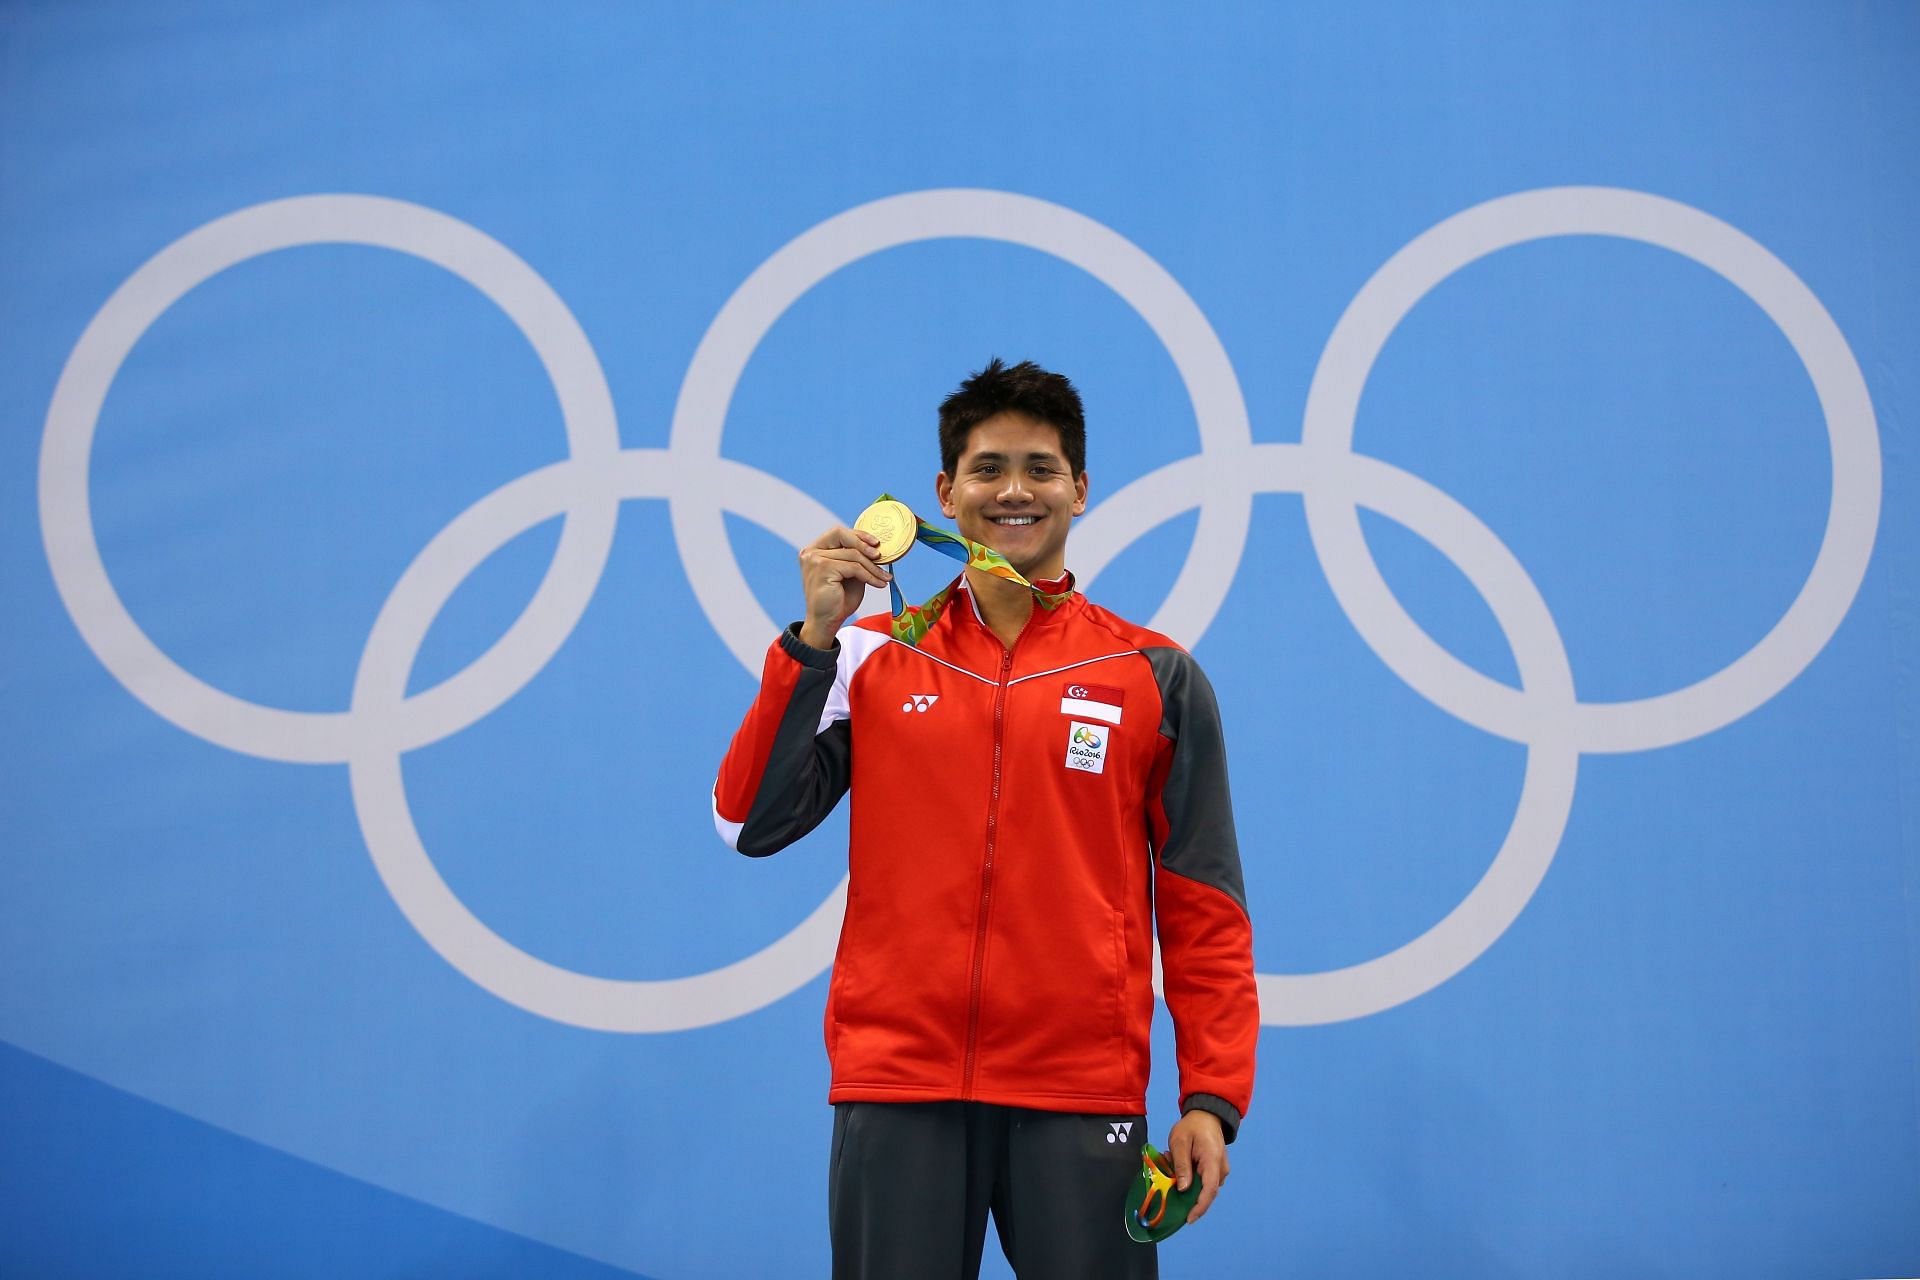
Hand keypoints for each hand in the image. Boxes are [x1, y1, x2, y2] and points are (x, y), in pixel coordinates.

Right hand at [797, 526, 887, 647]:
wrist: (826, 622)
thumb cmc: (838, 600)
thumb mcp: (850, 574)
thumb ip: (856, 559)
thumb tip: (876, 547)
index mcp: (815, 550)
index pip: (838, 533)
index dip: (859, 535)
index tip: (876, 544)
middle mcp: (811, 552)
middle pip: (842, 535)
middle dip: (864, 544)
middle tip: (880, 556)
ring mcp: (814, 560)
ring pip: (852, 554)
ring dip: (872, 567)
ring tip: (884, 577)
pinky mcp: (822, 569)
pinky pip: (853, 567)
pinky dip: (869, 575)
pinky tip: (878, 584)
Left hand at [1166, 1109, 1228, 1224]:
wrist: (1207, 1115)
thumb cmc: (1192, 1126)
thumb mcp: (1180, 1142)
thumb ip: (1181, 1165)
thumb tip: (1182, 1189)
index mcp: (1212, 1161)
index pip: (1209, 1191)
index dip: (1199, 1207)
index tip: (1188, 1219)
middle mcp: (1221, 1169)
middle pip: (1205, 1192)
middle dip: (1185, 1191)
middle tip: (1168, 1171)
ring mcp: (1220, 1170)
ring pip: (1202, 1187)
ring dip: (1185, 1181)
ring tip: (1171, 1160)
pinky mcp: (1216, 1170)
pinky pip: (1202, 1180)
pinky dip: (1189, 1176)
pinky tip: (1178, 1162)